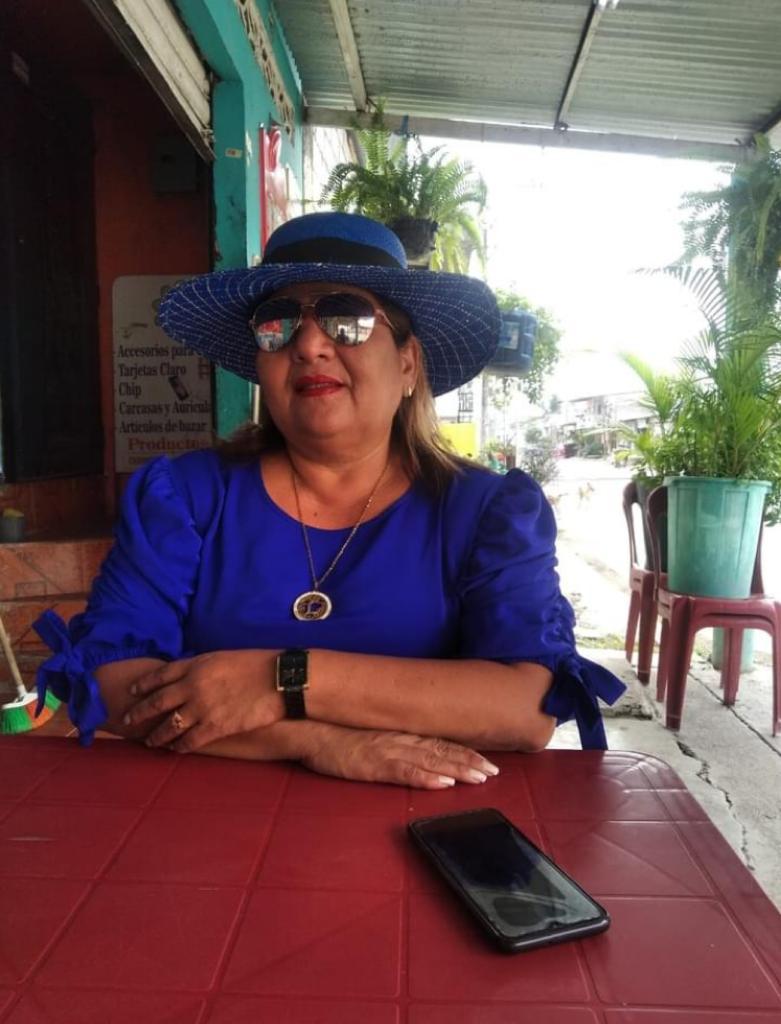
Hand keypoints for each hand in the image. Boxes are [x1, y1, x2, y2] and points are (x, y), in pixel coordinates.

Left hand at [122, 650, 282, 751]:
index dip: (143, 684)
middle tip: (126, 720)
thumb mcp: (223, 656)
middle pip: (156, 702)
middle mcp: (192, 686)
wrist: (278, 679)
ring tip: (150, 741)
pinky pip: (189, 741)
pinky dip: (179, 747)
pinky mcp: (215, 727)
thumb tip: (190, 676)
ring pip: (169, 726)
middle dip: (138, 713)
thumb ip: (202, 667)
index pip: (160, 675)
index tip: (132, 691)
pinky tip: (175, 750)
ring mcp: (202, 708)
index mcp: (195, 665)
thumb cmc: (255, 664)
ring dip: (156, 735)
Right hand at [302, 725, 499, 788]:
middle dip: (470, 762)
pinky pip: (403, 772)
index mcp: (401, 734)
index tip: (488, 762)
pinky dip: (425, 778)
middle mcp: (400, 740)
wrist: (310, 729)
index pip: (440, 743)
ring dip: (457, 770)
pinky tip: (442, 783)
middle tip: (494, 773)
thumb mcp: (372, 735)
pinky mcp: (373, 765)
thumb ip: (395, 742)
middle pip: (442, 751)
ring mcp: (387, 752)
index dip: (466, 752)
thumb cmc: (338, 733)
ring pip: (430, 761)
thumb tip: (417, 751)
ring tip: (480, 778)